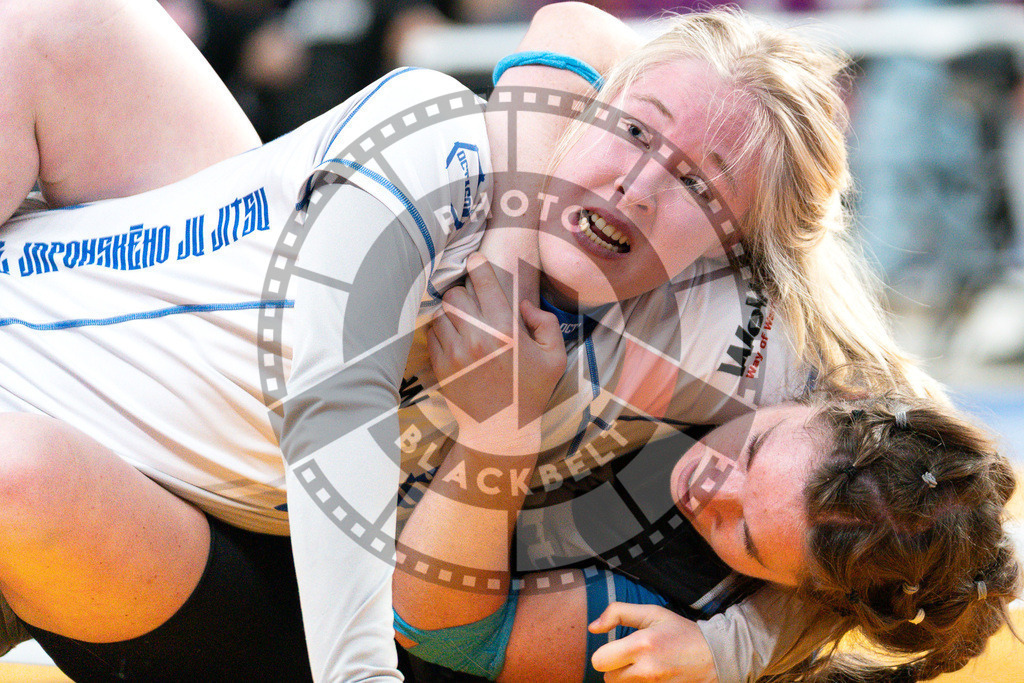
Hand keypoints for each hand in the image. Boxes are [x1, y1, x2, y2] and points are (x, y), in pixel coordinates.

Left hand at [427, 253, 564, 454]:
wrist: (500, 431)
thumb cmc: (530, 392)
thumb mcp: (554, 357)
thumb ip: (546, 323)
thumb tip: (523, 304)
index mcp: (506, 331)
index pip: (483, 282)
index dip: (478, 265)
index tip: (476, 260)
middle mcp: (477, 337)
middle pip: (456, 294)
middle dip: (464, 293)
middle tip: (473, 302)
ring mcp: (455, 352)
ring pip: (441, 312)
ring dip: (451, 313)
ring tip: (463, 321)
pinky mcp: (440, 365)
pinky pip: (431, 333)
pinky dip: (440, 330)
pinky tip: (454, 338)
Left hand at [590, 603, 717, 682]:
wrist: (715, 656)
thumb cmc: (680, 632)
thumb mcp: (651, 613)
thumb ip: (617, 613)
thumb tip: (592, 627)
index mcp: (642, 645)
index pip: (599, 661)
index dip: (605, 654)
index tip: (617, 649)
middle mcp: (647, 670)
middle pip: (608, 679)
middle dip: (615, 668)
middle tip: (631, 659)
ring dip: (626, 679)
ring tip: (642, 669)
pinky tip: (650, 677)